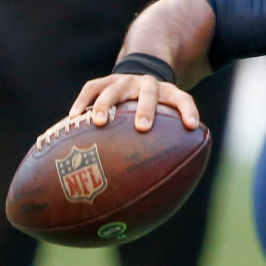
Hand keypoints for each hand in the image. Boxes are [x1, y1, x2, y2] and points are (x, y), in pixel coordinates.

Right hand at [71, 73, 198, 131]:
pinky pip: (91, 88)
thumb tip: (167, 185)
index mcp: (168, 93)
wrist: (139, 80)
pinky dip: (82, 102)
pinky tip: (73, 118)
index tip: (192, 126)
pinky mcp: (105, 81)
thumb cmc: (153, 112)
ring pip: (115, 89)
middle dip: (146, 109)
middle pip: (149, 92)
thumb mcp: (164, 120)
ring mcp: (125, 81)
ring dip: (107, 104)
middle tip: (142, 127)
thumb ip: (168, 142)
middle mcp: (147, 84)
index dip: (189, 111)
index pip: (183, 99)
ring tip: (98, 122)